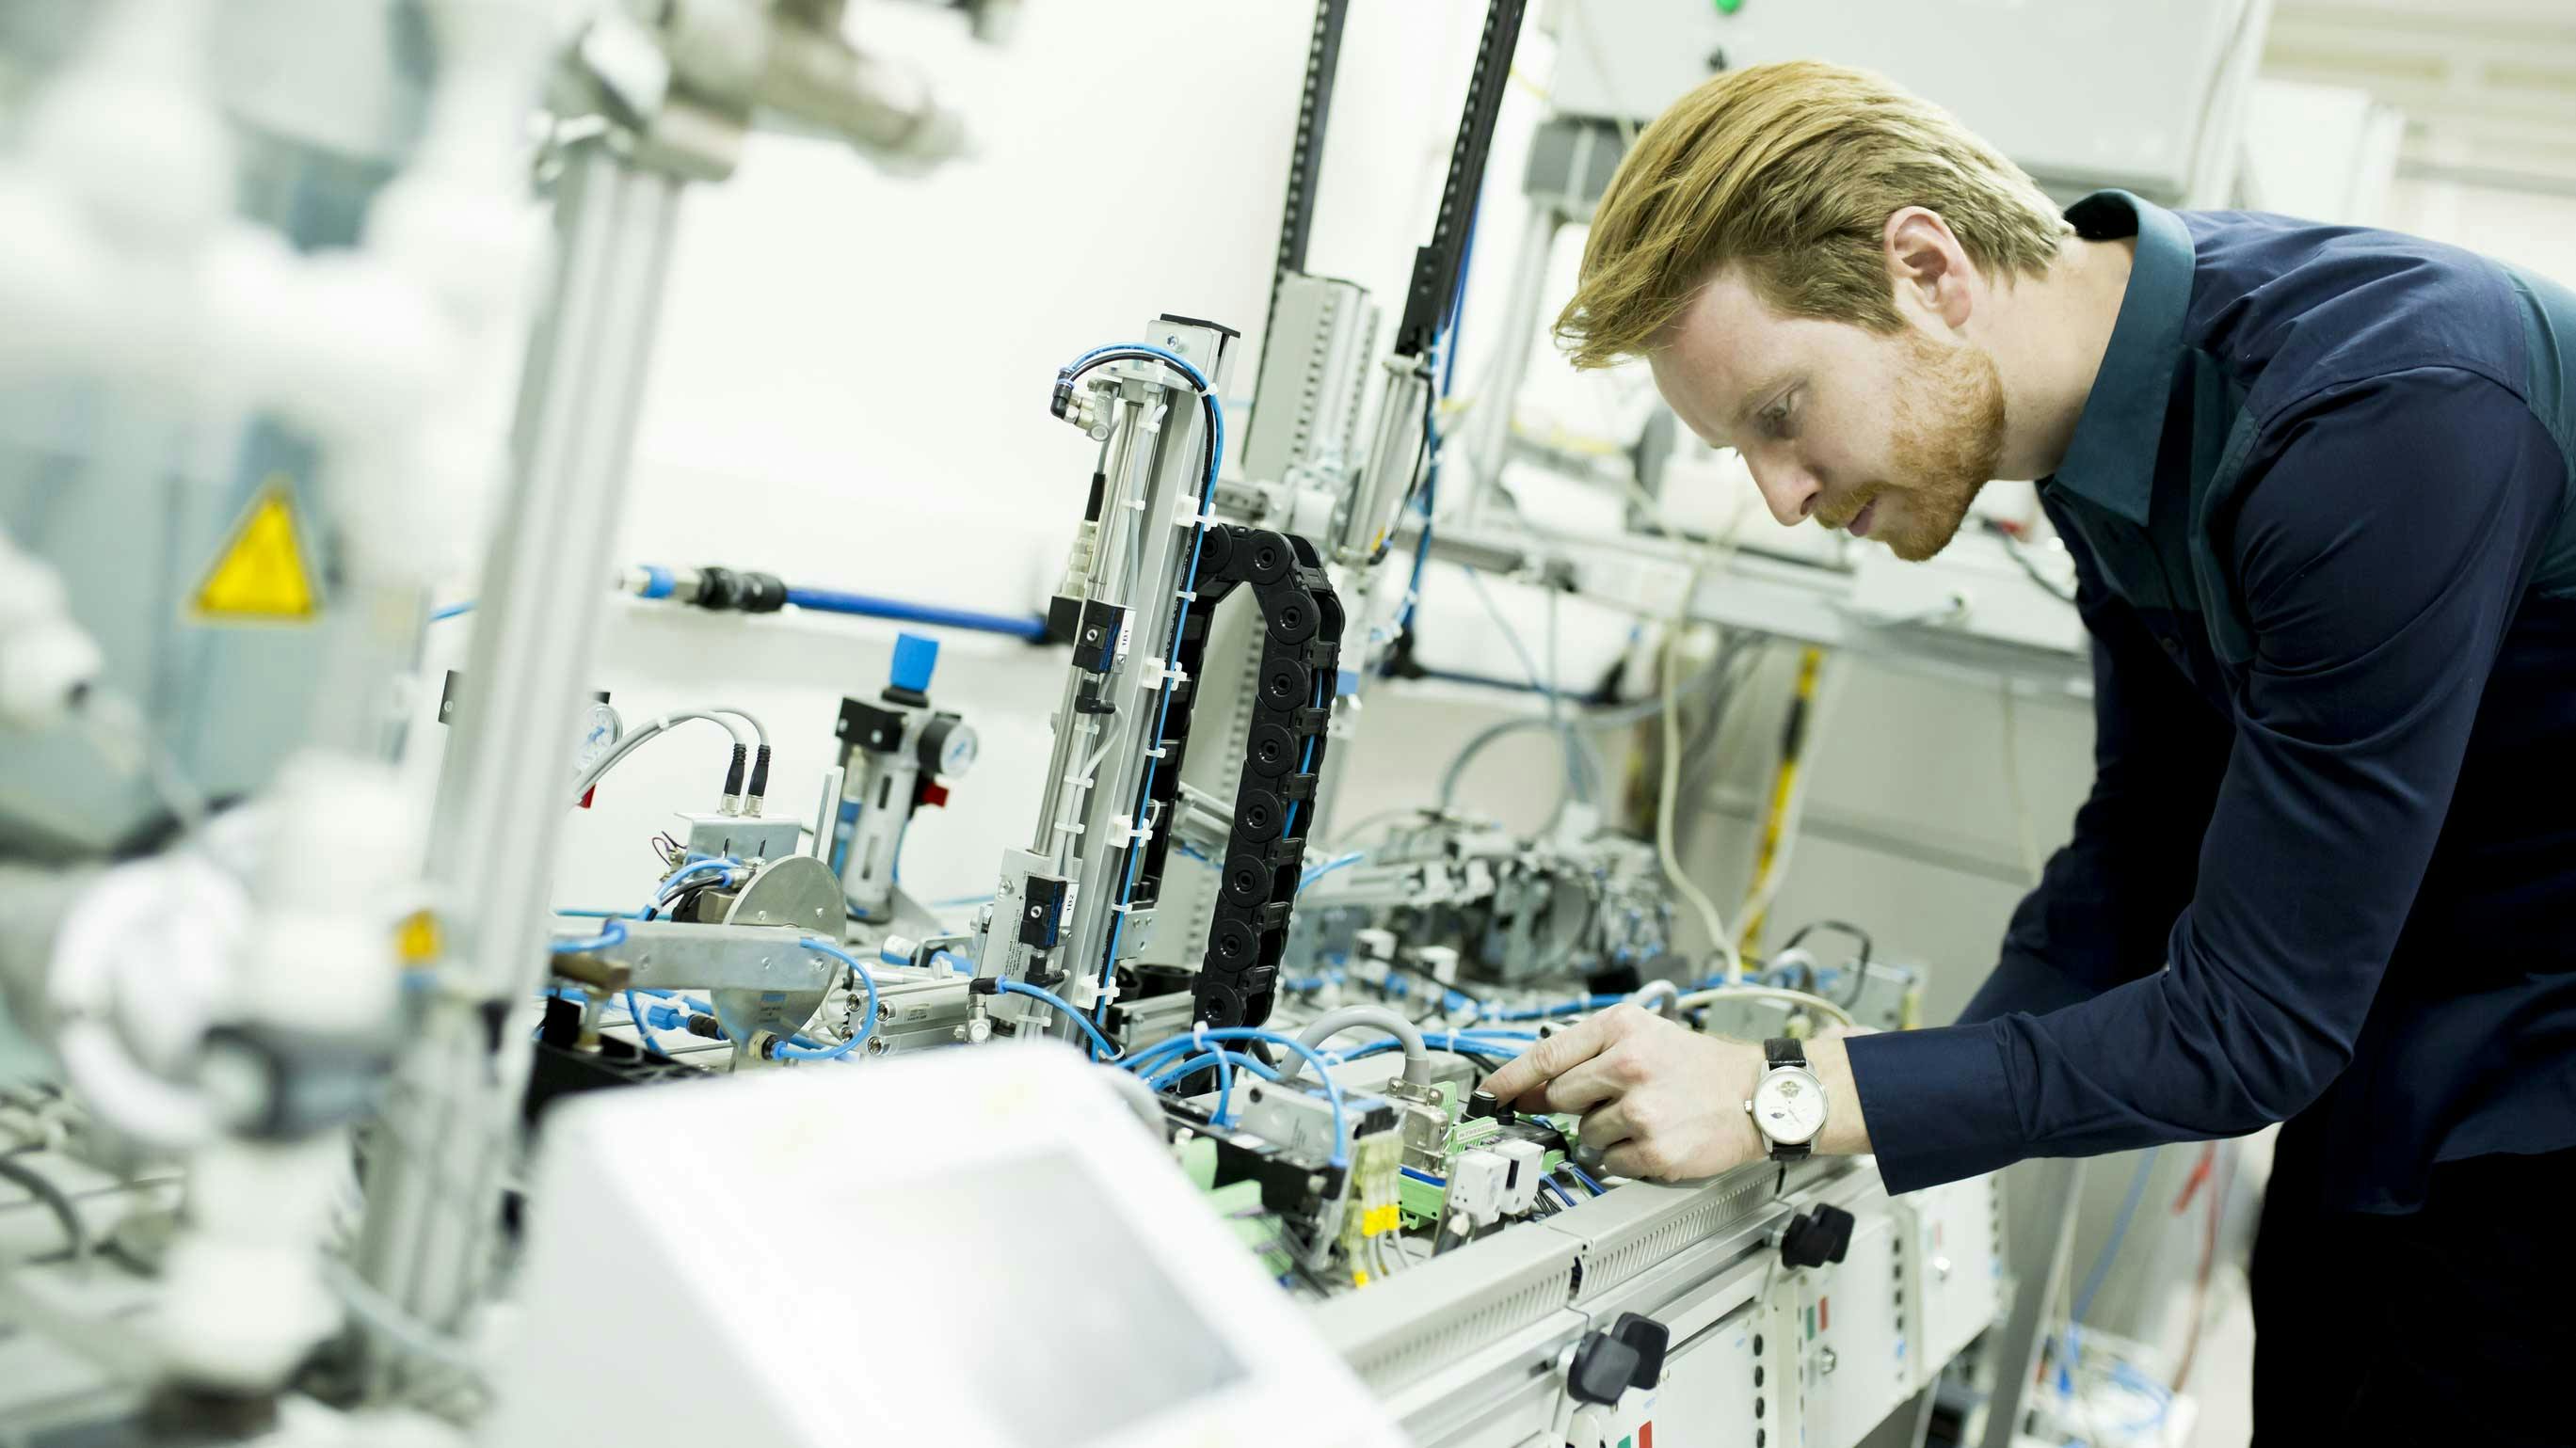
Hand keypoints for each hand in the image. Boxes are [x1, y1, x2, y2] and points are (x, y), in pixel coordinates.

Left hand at [1477, 1005, 1766, 1181]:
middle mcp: (1629, 1065)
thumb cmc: (1699, 1066)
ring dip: (1605, 1131)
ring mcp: (1641, 1110)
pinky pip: (1610, 1161)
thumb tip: (1531, 1087)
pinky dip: (1624, 1156)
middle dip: (1576, 1103)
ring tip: (1645, 1115)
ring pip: (1585, 1132)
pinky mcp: (1654, 1149)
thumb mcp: (1643, 1036)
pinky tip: (1654, 1137)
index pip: (1546, 1054)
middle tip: (1611, 1099)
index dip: (1510, 1078)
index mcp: (1621, 1028)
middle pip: (1560, 1096)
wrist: (1757, 1093)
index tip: (1488, 1093)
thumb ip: (1587, 1054)